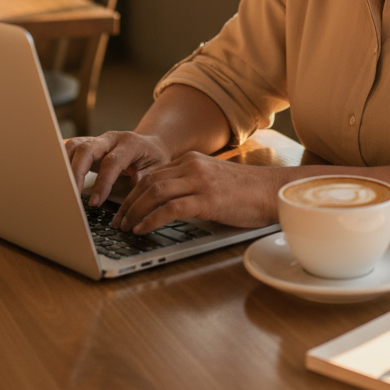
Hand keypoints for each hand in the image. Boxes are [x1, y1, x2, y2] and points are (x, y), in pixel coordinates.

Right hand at [64, 130, 170, 205]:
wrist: (149, 143)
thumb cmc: (153, 157)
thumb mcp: (158, 166)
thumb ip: (147, 174)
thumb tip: (135, 181)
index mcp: (130, 143)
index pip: (112, 161)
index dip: (102, 182)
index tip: (96, 202)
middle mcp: (110, 138)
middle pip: (87, 149)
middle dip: (76, 172)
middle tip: (72, 195)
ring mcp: (97, 140)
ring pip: (75, 146)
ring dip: (64, 166)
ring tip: (62, 189)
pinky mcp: (87, 145)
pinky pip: (69, 149)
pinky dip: (60, 161)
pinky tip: (55, 176)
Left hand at [112, 152, 283, 233]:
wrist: (273, 191)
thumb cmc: (245, 191)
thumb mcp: (212, 180)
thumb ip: (189, 183)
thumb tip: (162, 201)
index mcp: (192, 160)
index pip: (152, 174)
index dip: (132, 193)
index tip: (122, 209)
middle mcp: (193, 166)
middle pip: (148, 182)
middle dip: (127, 204)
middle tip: (117, 222)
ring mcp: (200, 181)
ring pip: (154, 192)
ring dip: (134, 212)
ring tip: (124, 228)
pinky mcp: (208, 199)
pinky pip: (171, 208)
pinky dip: (152, 219)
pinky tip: (142, 229)